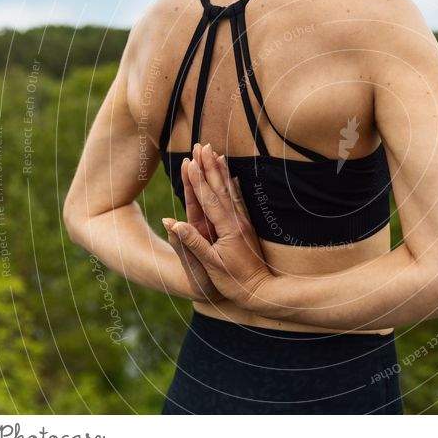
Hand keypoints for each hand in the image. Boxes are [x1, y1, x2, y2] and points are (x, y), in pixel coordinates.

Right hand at [167, 143, 276, 310]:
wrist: (263, 291)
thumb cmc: (235, 282)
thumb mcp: (211, 265)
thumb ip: (193, 242)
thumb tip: (174, 223)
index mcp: (225, 229)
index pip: (207, 199)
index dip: (198, 180)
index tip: (190, 161)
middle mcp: (235, 221)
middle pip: (219, 189)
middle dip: (209, 166)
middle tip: (201, 146)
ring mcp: (243, 223)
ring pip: (230, 191)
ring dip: (221, 171)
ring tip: (215, 153)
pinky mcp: (247, 228)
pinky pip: (239, 201)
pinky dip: (234, 187)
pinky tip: (233, 177)